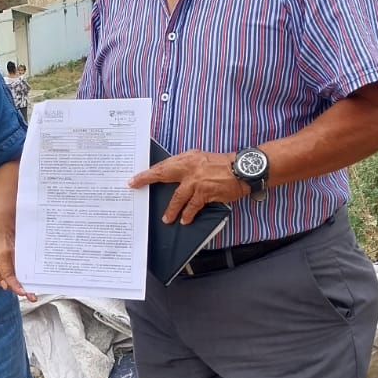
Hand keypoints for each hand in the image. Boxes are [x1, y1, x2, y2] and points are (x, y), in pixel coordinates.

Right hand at [0, 215, 35, 300]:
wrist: (3, 209)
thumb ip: (5, 271)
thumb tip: (6, 287)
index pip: (4, 280)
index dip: (15, 287)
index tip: (26, 294)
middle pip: (12, 275)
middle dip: (23, 284)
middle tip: (34, 295)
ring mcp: (7, 251)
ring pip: (19, 268)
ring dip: (27, 276)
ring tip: (38, 286)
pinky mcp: (15, 244)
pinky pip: (23, 257)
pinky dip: (29, 264)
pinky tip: (36, 270)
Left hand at [128, 150, 248, 224]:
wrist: (242, 169)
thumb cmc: (223, 165)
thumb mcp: (202, 159)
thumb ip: (187, 166)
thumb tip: (172, 175)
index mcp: (188, 157)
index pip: (164, 164)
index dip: (149, 172)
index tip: (136, 177)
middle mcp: (190, 167)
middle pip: (163, 173)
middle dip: (147, 179)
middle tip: (135, 185)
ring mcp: (197, 180)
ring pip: (177, 197)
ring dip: (171, 210)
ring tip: (167, 219)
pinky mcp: (205, 192)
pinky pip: (192, 206)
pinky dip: (187, 214)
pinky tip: (184, 220)